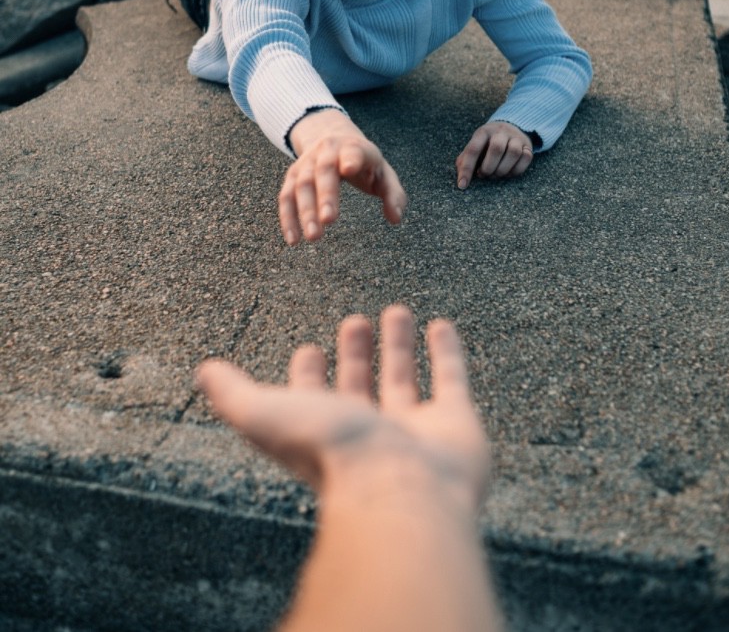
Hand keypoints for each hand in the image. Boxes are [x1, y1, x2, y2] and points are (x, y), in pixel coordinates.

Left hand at [196, 305, 489, 517]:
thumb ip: (235, 394)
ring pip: (403, 379)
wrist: (402, 489)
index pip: (312, 403)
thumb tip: (202, 373)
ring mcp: (414, 431)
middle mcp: (369, 436)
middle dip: (354, 355)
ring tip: (395, 311)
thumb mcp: (265, 416)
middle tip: (352, 322)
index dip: (307, 377)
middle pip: (359, 388)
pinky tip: (439, 326)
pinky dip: (446, 352)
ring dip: (397, 346)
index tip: (308, 349)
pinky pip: (451, 379)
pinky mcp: (455, 424)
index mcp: (323, 436)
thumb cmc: (331, 454)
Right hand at [279, 109, 406, 245]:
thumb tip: (395, 218)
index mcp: (353, 148)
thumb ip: (394, 194)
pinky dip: (288, 218)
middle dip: (326, 194)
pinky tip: (294, 239)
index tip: (348, 169)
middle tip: (329, 220)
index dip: (350, 159)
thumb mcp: (383, 173)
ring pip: (302, 185)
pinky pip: (286, 196)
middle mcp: (327, 151)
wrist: (331, 136)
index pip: (352, 152)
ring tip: (314, 237)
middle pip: (324, 171)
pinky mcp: (293, 175)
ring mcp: (307, 162)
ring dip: (306, 211)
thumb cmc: (363, 163)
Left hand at [456, 120, 532, 188]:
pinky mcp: (528, 145)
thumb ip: (465, 160)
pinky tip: (508, 172)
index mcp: (483, 132)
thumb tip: (461, 179)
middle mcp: (500, 132)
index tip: (462, 185)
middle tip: (484, 175)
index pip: (473, 150)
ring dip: (503, 170)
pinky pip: (526, 158)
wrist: (510, 127)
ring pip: (514, 153)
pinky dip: (516, 170)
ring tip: (496, 174)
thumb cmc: (487, 143)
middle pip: (497, 148)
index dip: (467, 169)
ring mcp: (516, 137)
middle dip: (489, 167)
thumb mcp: (475, 146)